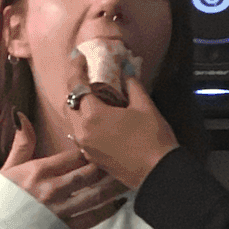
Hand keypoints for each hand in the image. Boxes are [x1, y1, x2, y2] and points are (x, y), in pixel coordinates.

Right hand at [1, 113, 124, 228]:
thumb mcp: (7, 168)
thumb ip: (21, 143)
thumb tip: (21, 115)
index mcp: (39, 171)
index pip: (74, 155)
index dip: (92, 148)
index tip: (106, 141)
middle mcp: (53, 188)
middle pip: (89, 172)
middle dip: (109, 163)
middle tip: (127, 156)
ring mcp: (62, 210)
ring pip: (96, 194)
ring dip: (114, 185)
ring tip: (129, 176)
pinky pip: (92, 218)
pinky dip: (108, 210)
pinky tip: (119, 203)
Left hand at [68, 72, 177, 189]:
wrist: (158, 173)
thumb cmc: (153, 138)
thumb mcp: (144, 105)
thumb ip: (131, 84)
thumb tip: (125, 69)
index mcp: (92, 116)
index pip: (76, 86)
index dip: (76, 68)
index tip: (78, 55)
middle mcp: (83, 132)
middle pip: (71, 103)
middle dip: (76, 86)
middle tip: (85, 73)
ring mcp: (86, 147)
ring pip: (74, 120)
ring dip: (80, 104)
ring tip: (92, 93)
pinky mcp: (92, 157)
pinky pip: (81, 133)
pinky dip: (85, 120)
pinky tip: (98, 115)